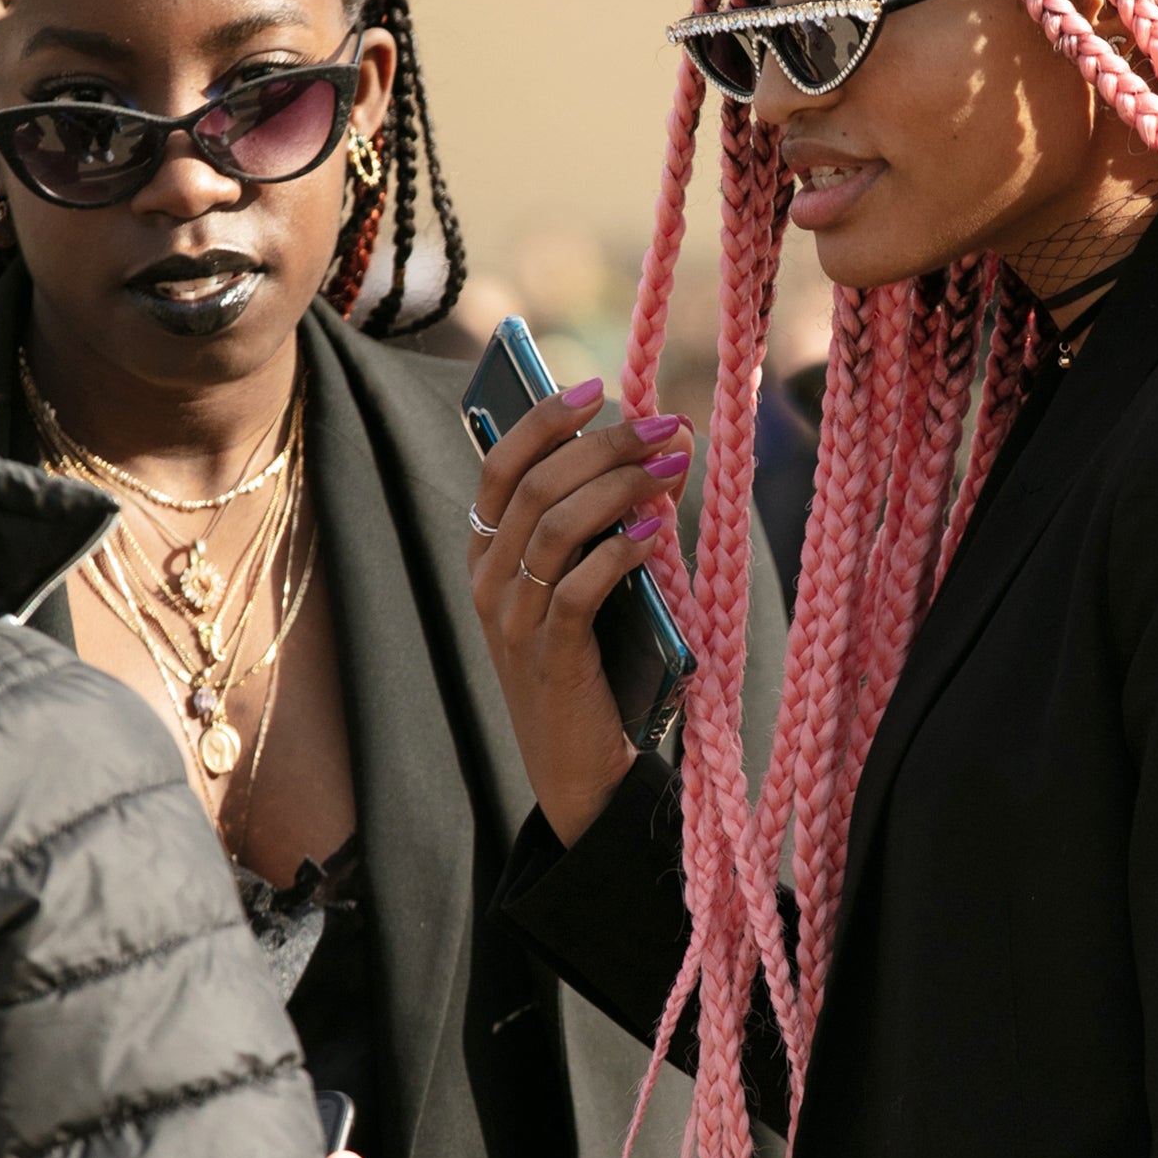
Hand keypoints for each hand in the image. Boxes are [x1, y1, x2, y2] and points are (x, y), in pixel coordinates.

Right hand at [466, 375, 693, 847]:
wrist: (580, 768)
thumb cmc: (592, 665)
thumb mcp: (589, 584)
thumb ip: (608, 522)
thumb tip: (666, 451)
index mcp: (486, 554)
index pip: (500, 466)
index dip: (544, 420)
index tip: (598, 388)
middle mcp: (488, 581)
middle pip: (534, 486)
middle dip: (603, 446)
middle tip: (665, 428)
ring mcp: (512, 621)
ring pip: (554, 526)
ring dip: (619, 488)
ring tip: (672, 469)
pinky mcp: (549, 656)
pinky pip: (578, 586)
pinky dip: (619, 550)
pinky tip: (655, 530)